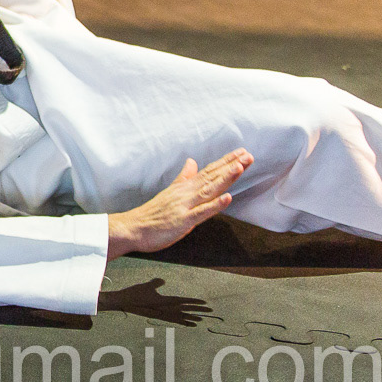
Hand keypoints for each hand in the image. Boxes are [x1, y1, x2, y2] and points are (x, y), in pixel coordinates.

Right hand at [107, 149, 252, 258]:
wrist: (133, 227)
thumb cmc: (152, 213)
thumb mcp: (170, 191)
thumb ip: (184, 177)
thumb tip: (192, 162)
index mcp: (184, 187)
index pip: (208, 171)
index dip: (225, 162)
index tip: (241, 153)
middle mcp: (186, 193)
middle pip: (212, 177)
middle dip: (231, 166)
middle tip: (247, 155)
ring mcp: (185, 206)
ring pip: (208, 190)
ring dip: (225, 179)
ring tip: (239, 167)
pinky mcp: (183, 220)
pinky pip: (201, 212)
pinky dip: (215, 205)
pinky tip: (227, 198)